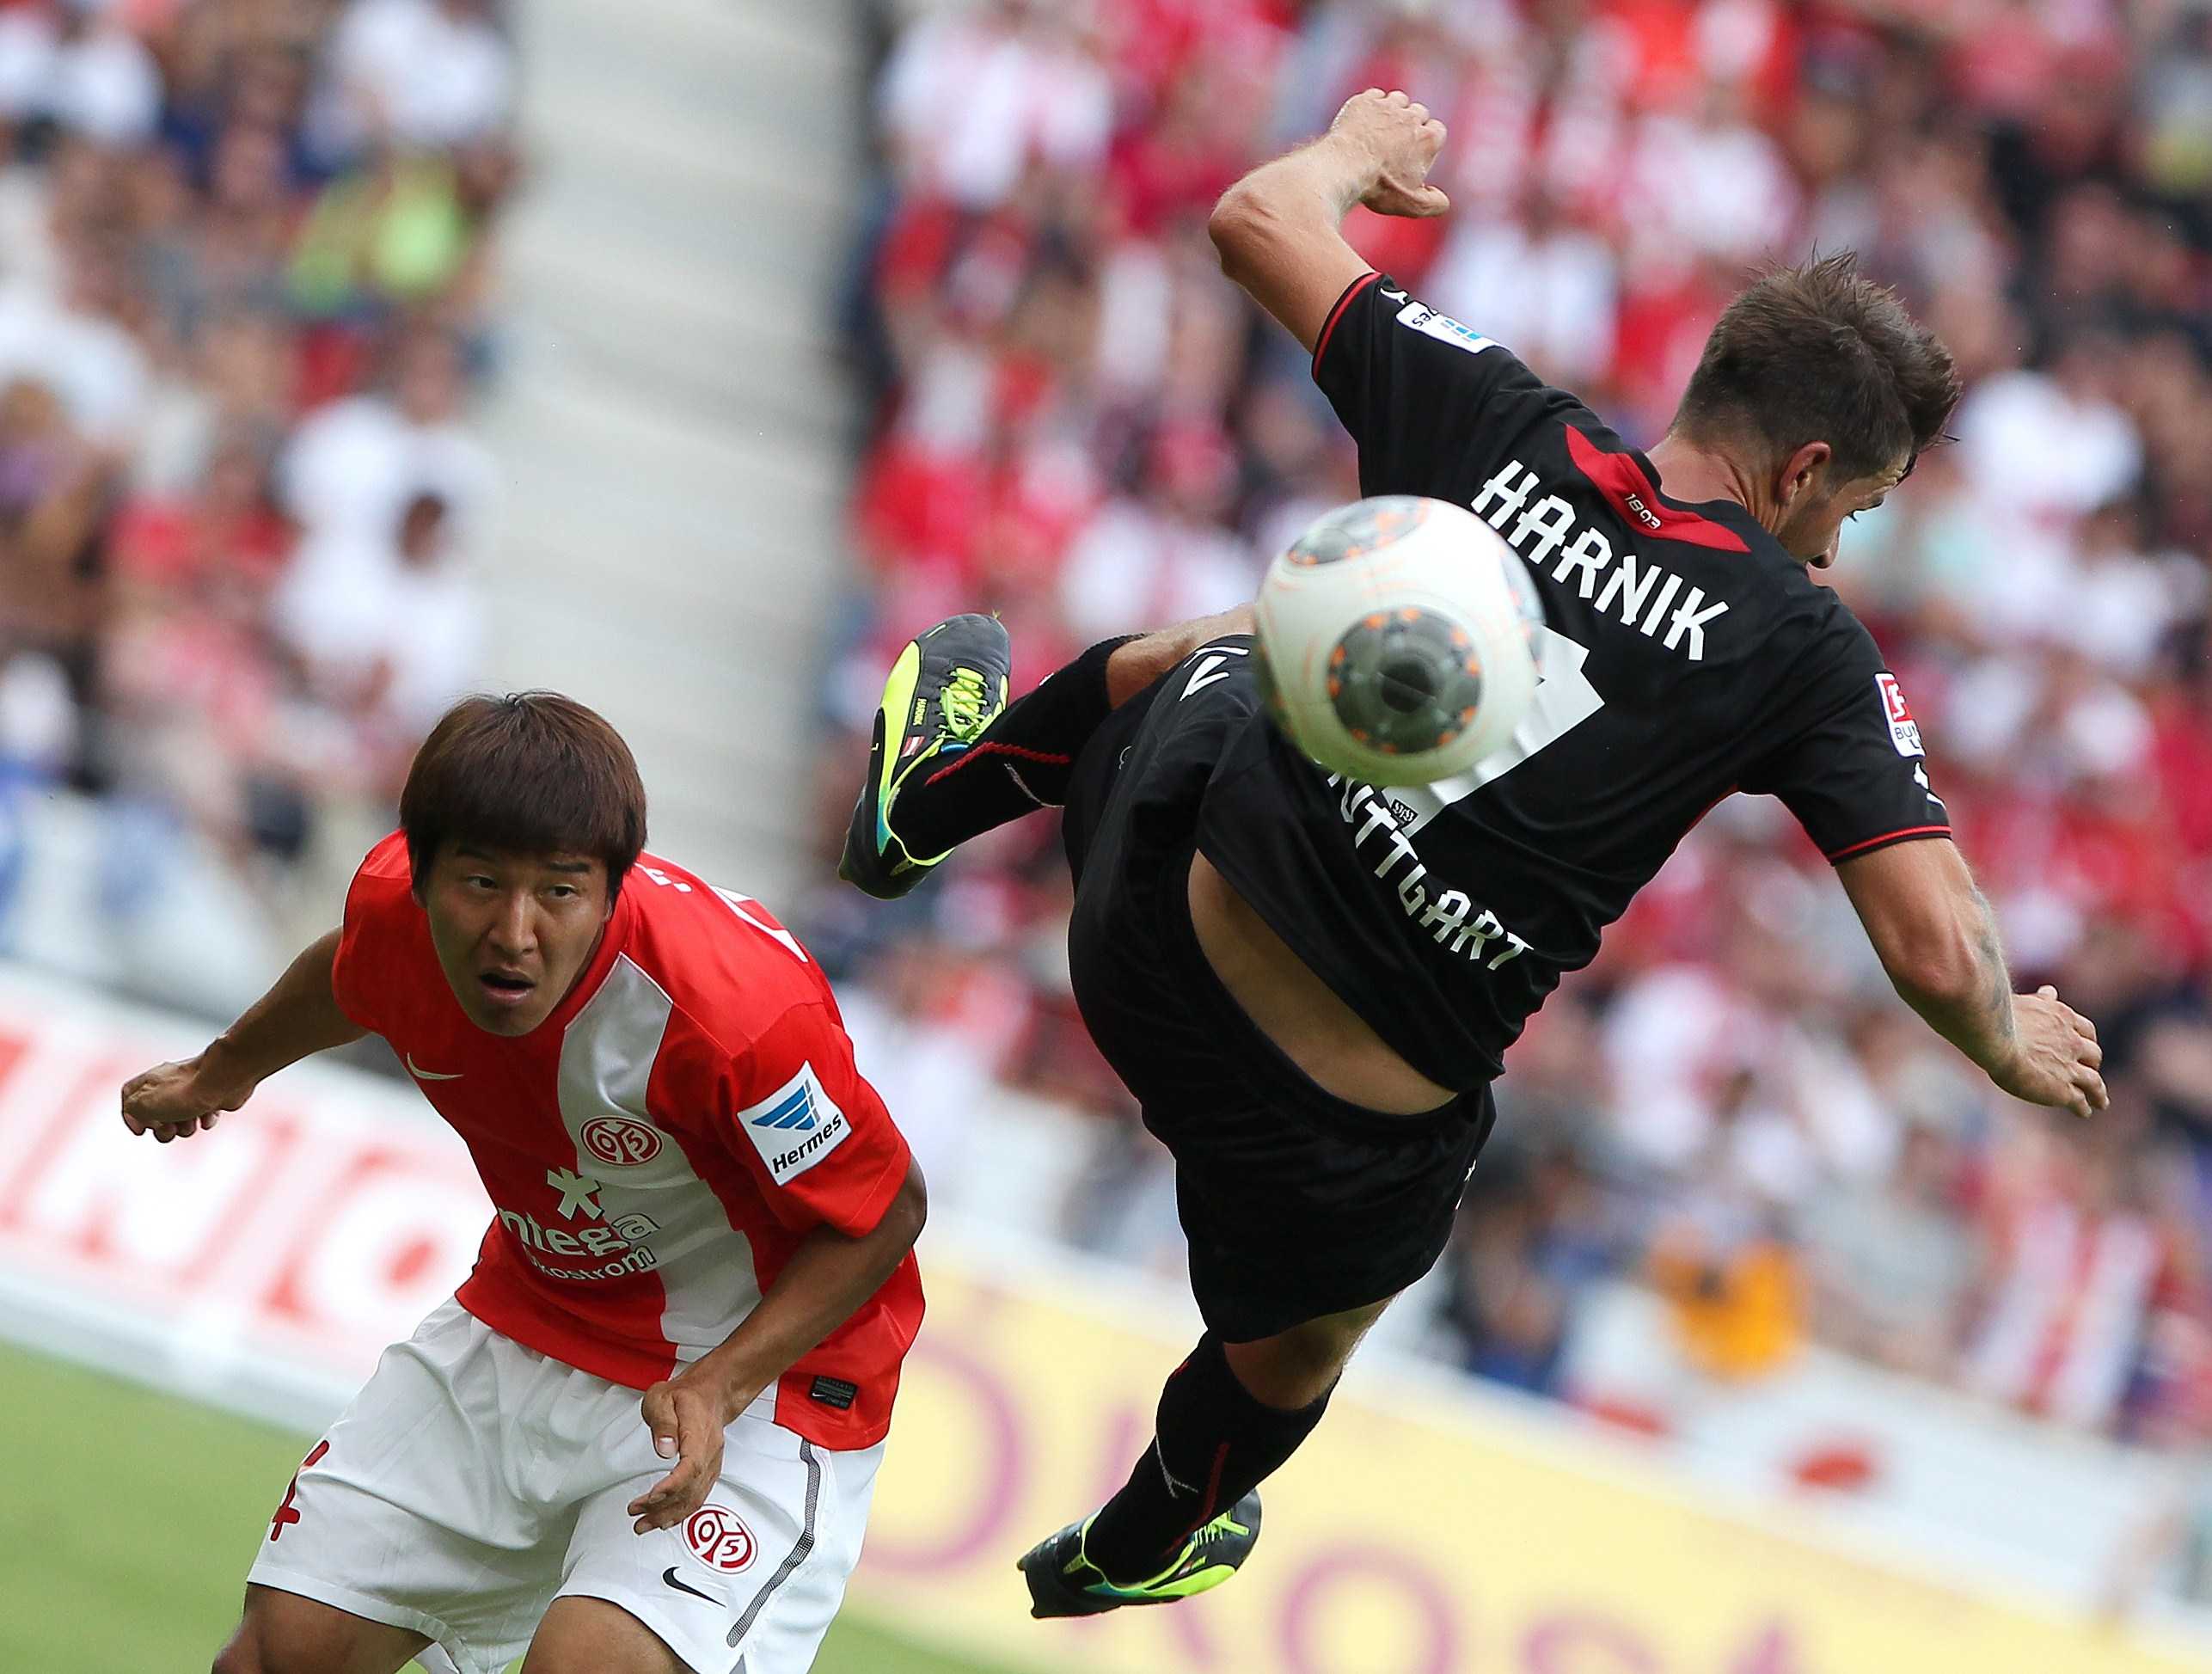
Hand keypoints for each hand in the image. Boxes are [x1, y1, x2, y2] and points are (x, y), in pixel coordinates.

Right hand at [120, 1052, 253, 1143]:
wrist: (224, 1080)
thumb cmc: (184, 1090)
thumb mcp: (143, 1103)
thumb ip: (132, 1111)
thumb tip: (142, 1118)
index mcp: (149, 1081)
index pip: (129, 1097)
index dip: (131, 1117)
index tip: (142, 1131)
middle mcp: (170, 1084)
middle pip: (156, 1115)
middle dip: (162, 1130)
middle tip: (170, 1128)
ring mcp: (192, 1090)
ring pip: (181, 1120)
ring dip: (185, 1127)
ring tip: (191, 1119)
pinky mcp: (212, 1096)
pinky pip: (203, 1117)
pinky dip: (205, 1120)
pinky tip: (208, 1115)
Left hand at [628, 1366, 756, 1533]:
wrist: (711, 1394)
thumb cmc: (685, 1396)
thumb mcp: (662, 1397)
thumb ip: (662, 1422)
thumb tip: (665, 1448)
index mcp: (699, 1433)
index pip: (691, 1466)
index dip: (672, 1486)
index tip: (651, 1497)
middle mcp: (710, 1452)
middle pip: (691, 1488)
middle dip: (663, 1508)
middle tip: (636, 1516)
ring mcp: (712, 1463)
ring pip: (695, 1497)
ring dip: (670, 1516)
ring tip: (644, 1524)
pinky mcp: (709, 1470)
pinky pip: (698, 1496)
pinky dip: (681, 1512)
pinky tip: (666, 1520)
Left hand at [1328, 89, 1449, 218]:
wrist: (1344, 168)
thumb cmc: (1379, 187)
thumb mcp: (1411, 204)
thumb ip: (1433, 203)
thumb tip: (1443, 202)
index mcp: (1429, 138)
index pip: (1437, 131)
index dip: (1426, 142)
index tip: (1413, 154)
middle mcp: (1412, 116)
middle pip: (1418, 114)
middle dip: (1410, 126)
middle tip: (1394, 146)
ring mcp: (1388, 106)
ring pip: (1398, 101)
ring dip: (1392, 113)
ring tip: (1379, 132)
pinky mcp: (1365, 101)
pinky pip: (1374, 97)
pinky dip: (1371, 107)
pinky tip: (1363, 124)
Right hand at [1994, 986, 2105, 1118]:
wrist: (1995, 1037)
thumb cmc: (1999, 1016)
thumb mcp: (2023, 1001)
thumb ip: (2040, 1001)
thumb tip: (2050, 990)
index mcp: (2063, 1018)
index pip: (2086, 1030)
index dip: (2086, 1040)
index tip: (2085, 1046)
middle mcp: (2072, 1042)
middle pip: (2094, 1055)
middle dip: (2093, 1064)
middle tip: (2091, 1071)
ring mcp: (2070, 1067)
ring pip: (2094, 1082)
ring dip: (2098, 1093)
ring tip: (2100, 1101)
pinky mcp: (2063, 1090)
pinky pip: (2080, 1101)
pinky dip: (2084, 1107)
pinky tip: (2084, 1112)